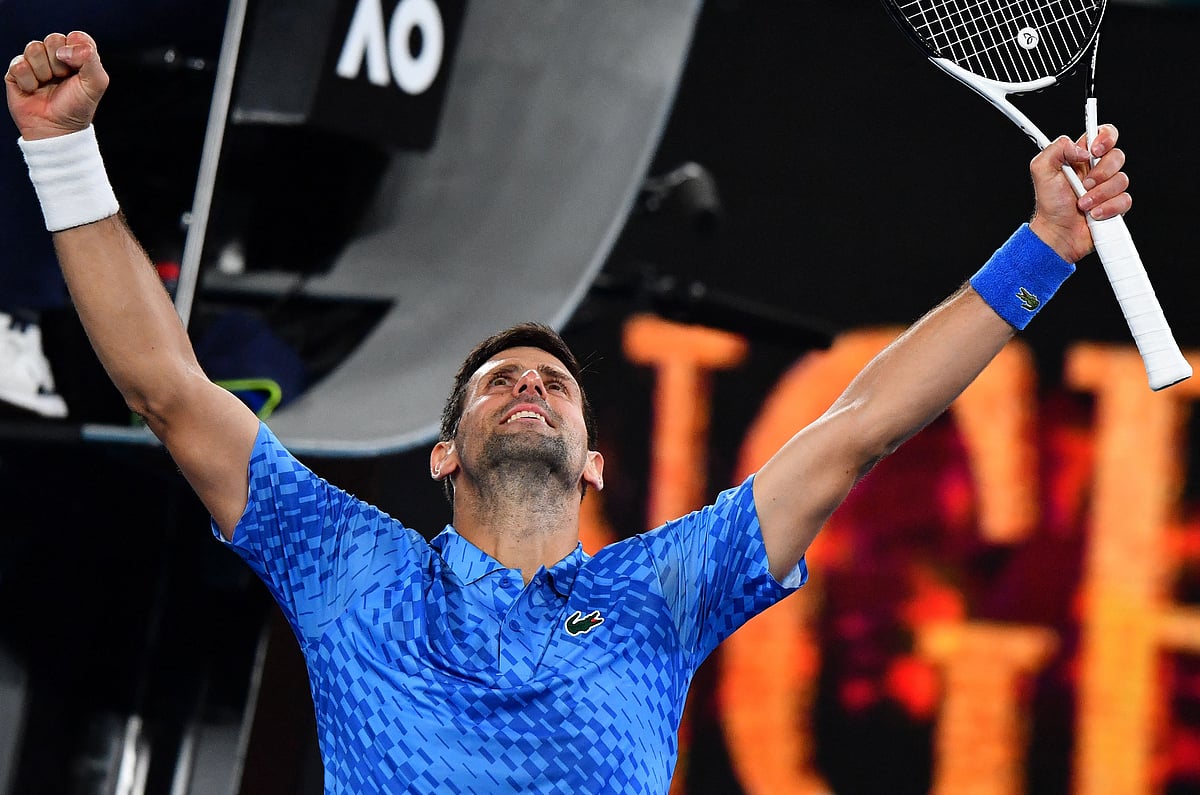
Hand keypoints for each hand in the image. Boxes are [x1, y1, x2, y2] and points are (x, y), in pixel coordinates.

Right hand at [5, 31, 108, 140]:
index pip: (76, 36)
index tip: (78, 67)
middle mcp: (56, 56)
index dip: (76, 49)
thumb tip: (65, 48)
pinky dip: (28, 81)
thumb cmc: (78, 107)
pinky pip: (19, 64)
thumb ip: (90, 60)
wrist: (57, 129)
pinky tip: (33, 91)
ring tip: (47, 85)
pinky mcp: (17, 72)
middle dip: (59, 62)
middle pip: (53, 38)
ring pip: (34, 48)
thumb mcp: (95, 84)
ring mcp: (35, 63)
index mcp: (77, 57)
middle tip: (62, 79)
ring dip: (43, 71)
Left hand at [1028, 123, 1131, 262]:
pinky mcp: (1116, 204)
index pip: (1104, 134)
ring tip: (1083, 204)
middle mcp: (1098, 170)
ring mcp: (1108, 188)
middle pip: (1118, 156)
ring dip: (1099, 195)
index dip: (1106, 137)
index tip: (1095, 150)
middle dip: (1100, 173)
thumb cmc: (1049, 205)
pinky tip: (1094, 214)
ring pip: (1122, 180)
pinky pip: (1125, 200)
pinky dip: (1107, 208)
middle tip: (1083, 185)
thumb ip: (1056, 149)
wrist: (1057, 232)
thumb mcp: (1042, 171)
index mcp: (1082, 157)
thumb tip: (1082, 148)